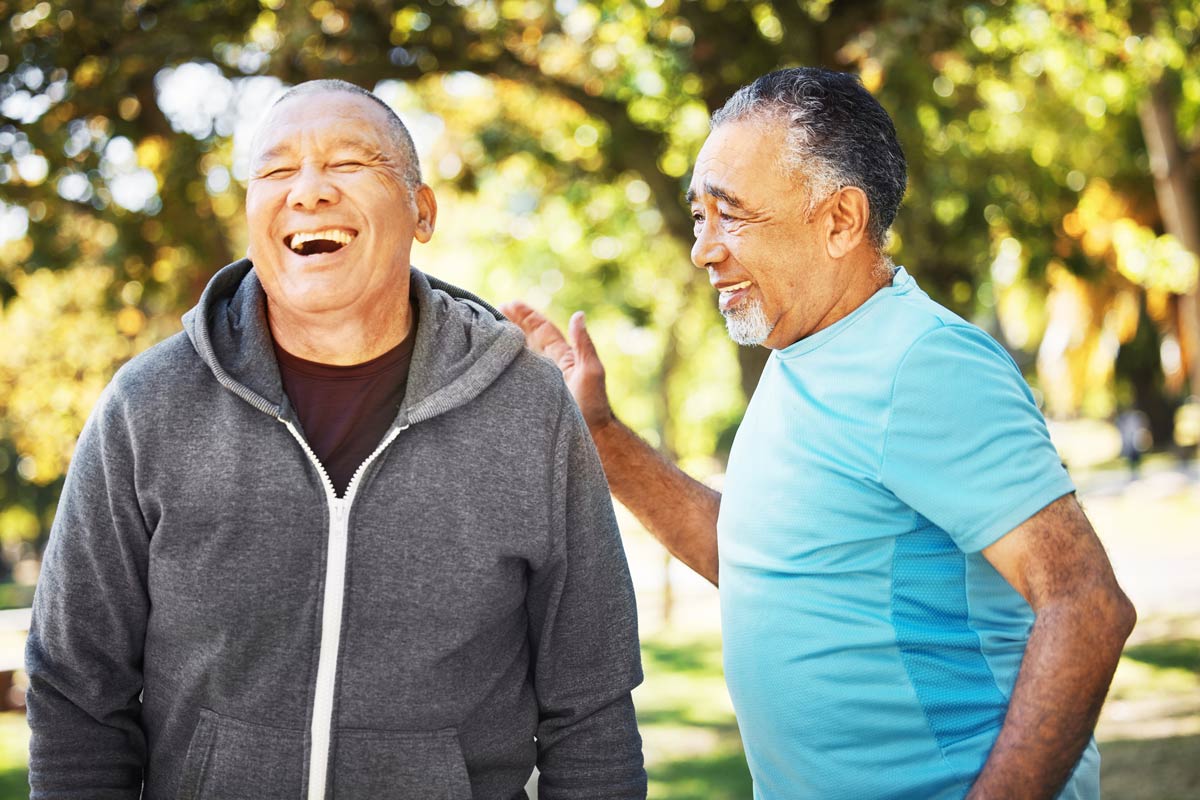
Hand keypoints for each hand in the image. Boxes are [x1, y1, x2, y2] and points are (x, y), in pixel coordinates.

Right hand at [500, 301, 613, 432]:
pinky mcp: (528, 397)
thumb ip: (583, 344)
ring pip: (519, 357)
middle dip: (511, 324)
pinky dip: (501, 366)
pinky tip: (488, 362)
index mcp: (563, 358)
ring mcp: (538, 382)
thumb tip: (578, 315)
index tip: (509, 304)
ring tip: (485, 331)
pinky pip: (512, 377)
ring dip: (504, 344)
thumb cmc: (592, 406)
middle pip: (527, 340)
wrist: (588, 438)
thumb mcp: (591, 371)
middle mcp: (548, 367)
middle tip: (490, 312)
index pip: (542, 330)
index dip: (527, 316)